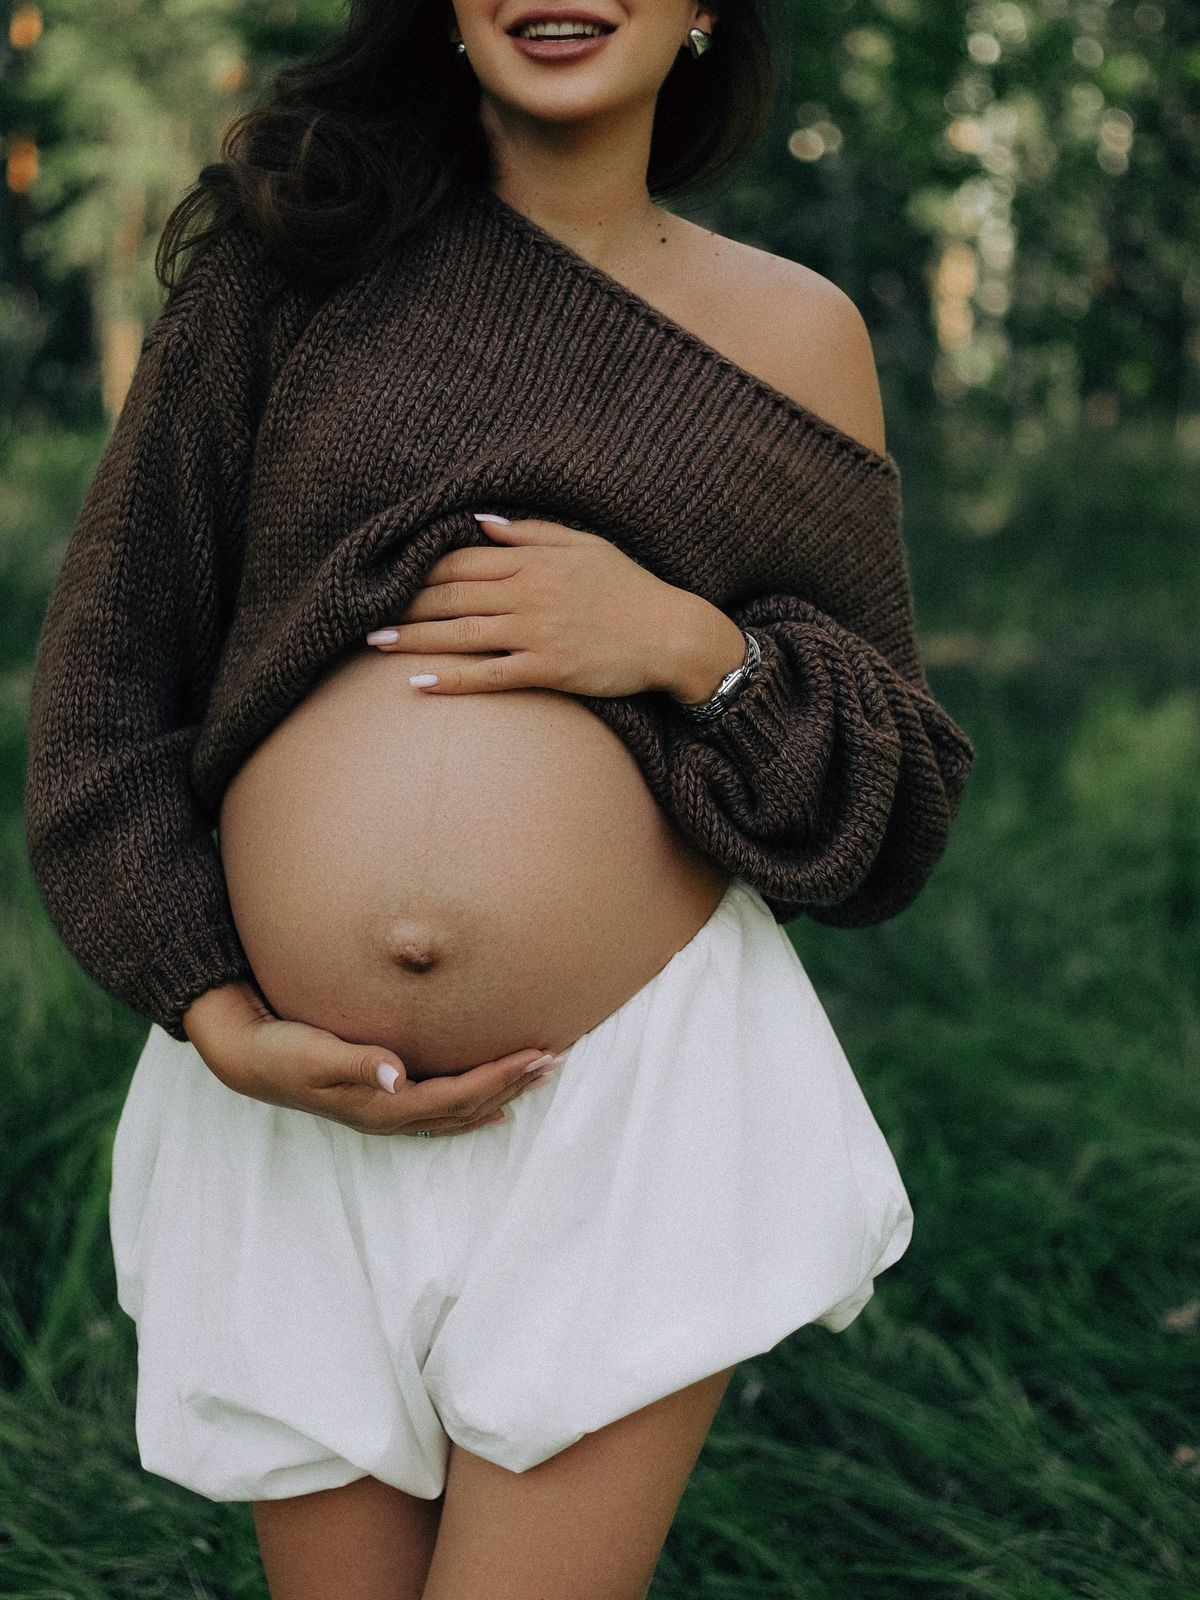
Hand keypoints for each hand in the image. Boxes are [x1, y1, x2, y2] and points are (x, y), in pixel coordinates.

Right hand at [182, 981, 563, 1136]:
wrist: (247, 1057)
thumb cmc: (281, 1049)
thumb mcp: (314, 1052)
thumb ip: (356, 1062)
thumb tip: (396, 1074)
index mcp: (383, 1105)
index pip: (459, 1094)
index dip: (502, 1077)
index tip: (539, 1054)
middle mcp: (391, 1114)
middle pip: (469, 1106)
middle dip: (514, 1084)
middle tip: (558, 1059)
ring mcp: (387, 1111)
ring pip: (460, 1110)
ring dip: (502, 1093)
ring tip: (540, 1076)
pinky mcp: (381, 1098)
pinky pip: (442, 1110)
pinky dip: (474, 1106)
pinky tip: (494, 1105)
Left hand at [364, 511, 688, 697]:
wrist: (670, 634)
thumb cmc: (629, 587)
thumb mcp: (584, 545)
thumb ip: (532, 532)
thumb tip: (481, 522)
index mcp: (534, 560)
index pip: (463, 559)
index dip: (421, 566)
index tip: (387, 573)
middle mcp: (529, 594)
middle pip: (452, 594)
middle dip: (404, 602)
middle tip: (362, 610)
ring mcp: (536, 633)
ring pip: (461, 633)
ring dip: (414, 639)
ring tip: (374, 643)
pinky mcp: (547, 669)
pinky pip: (490, 676)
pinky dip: (453, 680)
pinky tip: (419, 684)